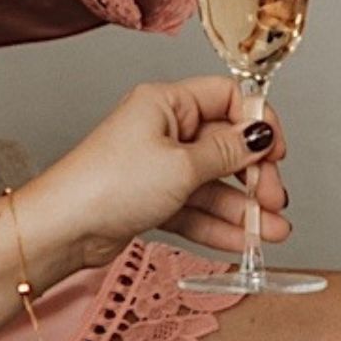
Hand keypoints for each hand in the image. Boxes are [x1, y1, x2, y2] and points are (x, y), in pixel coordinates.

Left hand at [24, 75, 273, 268]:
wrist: (63, 230)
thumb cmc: (107, 185)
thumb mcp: (181, 165)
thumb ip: (228, 153)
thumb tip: (261, 135)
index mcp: (166, 103)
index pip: (227, 98)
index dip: (257, 124)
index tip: (277, 153)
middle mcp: (162, 130)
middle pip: (225, 146)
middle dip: (255, 175)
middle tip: (273, 200)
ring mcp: (157, 167)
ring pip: (213, 184)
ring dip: (245, 208)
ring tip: (274, 233)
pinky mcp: (151, 200)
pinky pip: (196, 208)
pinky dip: (220, 224)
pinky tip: (246, 241)